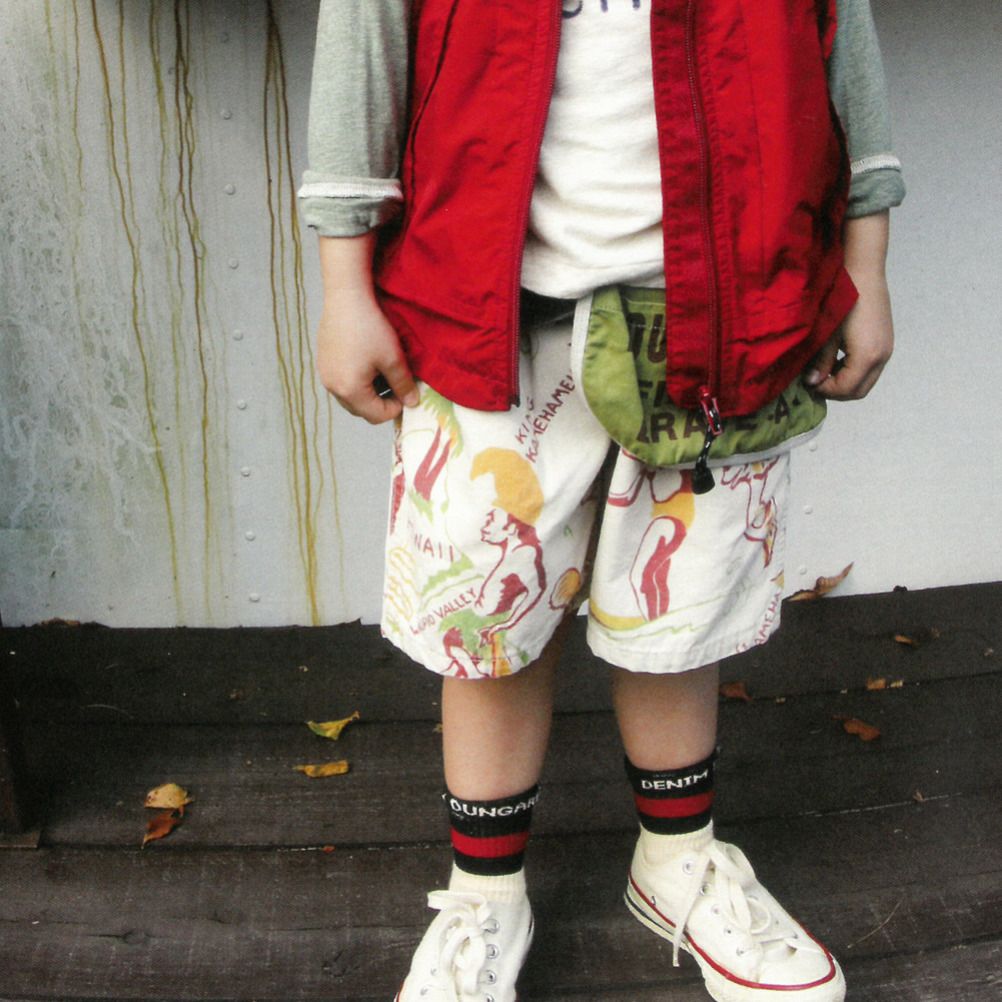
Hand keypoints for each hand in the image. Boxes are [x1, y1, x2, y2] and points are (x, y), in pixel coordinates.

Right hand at [316, 287, 418, 423]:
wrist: (346, 297)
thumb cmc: (371, 328)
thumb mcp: (394, 359)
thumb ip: (404, 385)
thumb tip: (412, 403)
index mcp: (350, 390)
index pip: (377, 416)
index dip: (396, 408)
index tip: (406, 391)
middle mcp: (333, 388)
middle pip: (362, 410)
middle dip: (381, 401)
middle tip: (396, 382)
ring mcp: (325, 375)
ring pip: (351, 397)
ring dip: (369, 392)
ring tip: (382, 370)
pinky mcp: (323, 363)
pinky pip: (341, 383)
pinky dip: (356, 380)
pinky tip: (367, 361)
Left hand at [805, 271, 893, 399]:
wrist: (864, 274)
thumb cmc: (843, 301)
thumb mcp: (828, 334)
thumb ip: (821, 362)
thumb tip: (813, 382)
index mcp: (867, 357)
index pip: (846, 389)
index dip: (826, 391)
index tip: (809, 383)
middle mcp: (882, 357)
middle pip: (859, 391)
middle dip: (836, 391)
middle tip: (816, 382)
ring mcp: (887, 351)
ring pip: (866, 381)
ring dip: (845, 383)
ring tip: (825, 371)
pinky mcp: (886, 344)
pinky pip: (871, 369)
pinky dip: (854, 372)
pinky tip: (838, 360)